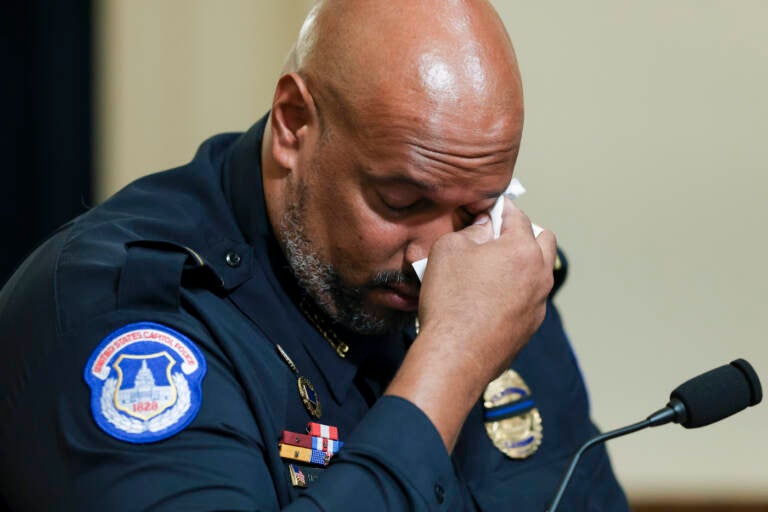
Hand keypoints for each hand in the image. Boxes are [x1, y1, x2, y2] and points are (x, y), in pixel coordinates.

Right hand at [386, 198, 556, 450]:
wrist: (455, 356)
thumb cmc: (450, 299)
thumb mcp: (448, 250)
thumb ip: (470, 230)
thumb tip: (484, 228)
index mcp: (523, 250)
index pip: (519, 216)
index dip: (500, 210)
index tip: (487, 211)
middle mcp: (540, 275)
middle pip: (544, 240)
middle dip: (523, 233)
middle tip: (494, 238)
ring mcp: (539, 304)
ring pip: (539, 271)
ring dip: (522, 263)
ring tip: (490, 270)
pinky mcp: (530, 327)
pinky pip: (529, 298)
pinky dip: (516, 291)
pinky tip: (488, 299)